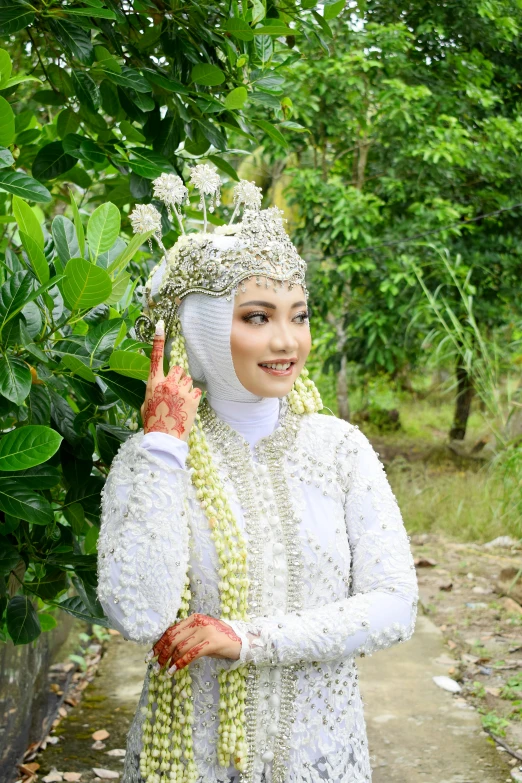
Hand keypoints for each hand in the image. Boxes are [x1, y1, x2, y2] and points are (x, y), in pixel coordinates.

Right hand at [141, 320, 200, 440]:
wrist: (164, 440)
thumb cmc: (153, 423)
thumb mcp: (146, 403)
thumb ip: (153, 389)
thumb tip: (158, 383)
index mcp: (153, 383)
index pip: (155, 358)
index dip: (157, 341)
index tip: (160, 325)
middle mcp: (168, 383)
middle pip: (178, 368)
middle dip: (179, 376)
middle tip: (175, 391)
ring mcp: (181, 390)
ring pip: (189, 379)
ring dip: (186, 388)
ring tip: (180, 403)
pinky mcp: (193, 398)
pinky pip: (197, 390)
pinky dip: (194, 397)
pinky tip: (187, 407)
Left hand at [147, 613, 241, 672]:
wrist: (242, 641)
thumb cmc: (220, 640)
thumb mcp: (201, 635)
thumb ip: (187, 637)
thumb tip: (167, 649)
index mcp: (194, 618)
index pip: (171, 630)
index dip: (159, 643)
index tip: (150, 655)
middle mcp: (198, 622)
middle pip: (173, 638)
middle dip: (161, 653)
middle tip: (155, 666)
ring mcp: (205, 631)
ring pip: (180, 647)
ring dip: (169, 660)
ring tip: (164, 671)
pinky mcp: (212, 642)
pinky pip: (191, 654)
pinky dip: (180, 663)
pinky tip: (174, 671)